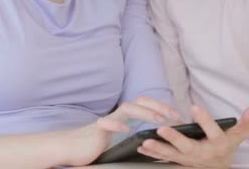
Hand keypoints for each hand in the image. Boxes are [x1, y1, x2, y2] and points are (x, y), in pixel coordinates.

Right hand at [61, 96, 179, 166]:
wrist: (71, 147)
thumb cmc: (95, 144)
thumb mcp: (119, 138)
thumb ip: (133, 133)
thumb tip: (154, 135)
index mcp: (125, 117)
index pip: (146, 105)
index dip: (162, 107)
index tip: (177, 115)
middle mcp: (118, 115)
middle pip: (140, 101)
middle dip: (159, 106)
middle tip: (175, 115)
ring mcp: (108, 120)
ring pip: (128, 108)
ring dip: (145, 112)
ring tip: (159, 120)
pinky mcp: (97, 129)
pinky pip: (106, 123)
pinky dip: (116, 124)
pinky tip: (126, 129)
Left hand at [136, 103, 248, 167]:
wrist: (218, 168)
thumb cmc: (227, 147)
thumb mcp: (238, 135)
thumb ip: (247, 120)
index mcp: (218, 144)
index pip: (213, 131)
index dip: (205, 120)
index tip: (194, 107)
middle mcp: (203, 153)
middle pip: (188, 146)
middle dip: (175, 139)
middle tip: (162, 129)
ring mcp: (189, 160)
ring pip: (172, 155)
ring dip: (158, 149)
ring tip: (146, 141)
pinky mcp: (179, 162)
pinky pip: (164, 159)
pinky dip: (153, 154)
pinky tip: (141, 147)